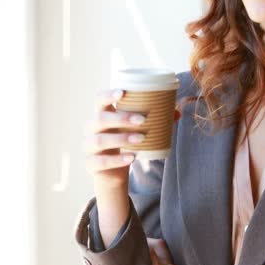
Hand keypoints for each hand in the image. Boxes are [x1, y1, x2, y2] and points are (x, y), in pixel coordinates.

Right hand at [84, 89, 179, 246]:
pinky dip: (117, 160)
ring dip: (121, 138)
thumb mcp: (134, 130)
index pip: (99, 100)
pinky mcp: (90, 163)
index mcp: (101, 115)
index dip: (108, 94)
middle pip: (100, 119)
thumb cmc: (124, 143)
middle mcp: (91, 129)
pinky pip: (101, 161)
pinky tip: (131, 157)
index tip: (123, 92)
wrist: (112, 171)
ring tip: (141, 139)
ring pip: (100, 140)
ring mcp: (88, 147)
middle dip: (121, 118)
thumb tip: (177, 112)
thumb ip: (152, 120)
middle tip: (142, 119)